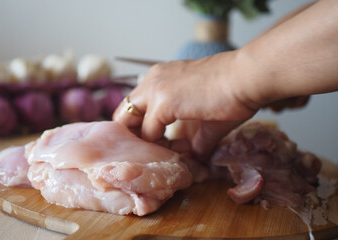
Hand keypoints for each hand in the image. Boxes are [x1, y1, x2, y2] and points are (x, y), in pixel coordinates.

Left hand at [113, 52, 258, 158]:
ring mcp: (155, 90)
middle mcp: (152, 80)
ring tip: (166, 154)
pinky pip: (149, 133)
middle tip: (151, 152)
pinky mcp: (163, 103)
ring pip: (130, 122)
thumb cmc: (232, 93)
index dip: (140, 128)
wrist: (247, 79)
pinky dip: (160, 147)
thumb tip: (194, 160)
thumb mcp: (205, 118)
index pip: (134, 105)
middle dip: (134, 136)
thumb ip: (194, 139)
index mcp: (160, 78)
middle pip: (124, 112)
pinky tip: (177, 152)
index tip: (157, 144)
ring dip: (145, 143)